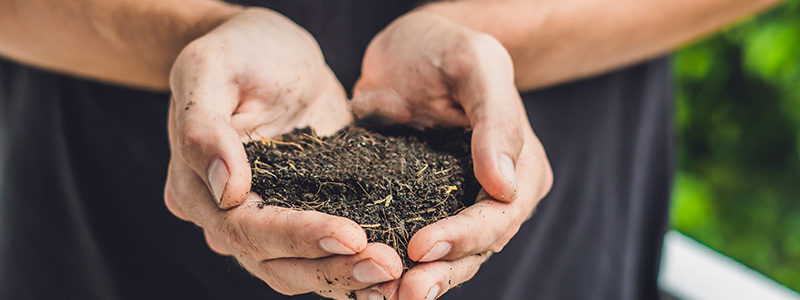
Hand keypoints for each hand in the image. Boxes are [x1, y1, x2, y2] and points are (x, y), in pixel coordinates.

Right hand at [164, 8, 401, 296]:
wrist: (271, 51)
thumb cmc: (238, 50)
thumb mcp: (211, 67)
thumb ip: (204, 128)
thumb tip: (228, 191)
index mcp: (196, 187)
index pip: (245, 228)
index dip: (298, 236)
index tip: (351, 235)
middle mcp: (227, 216)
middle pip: (275, 262)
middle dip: (334, 268)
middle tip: (388, 266)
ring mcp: (267, 220)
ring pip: (301, 269)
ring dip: (348, 278)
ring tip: (396, 275)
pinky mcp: (305, 213)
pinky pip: (325, 253)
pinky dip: (355, 266)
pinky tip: (394, 273)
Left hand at [350, 11, 552, 298]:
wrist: (408, 48)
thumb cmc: (447, 46)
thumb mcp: (474, 65)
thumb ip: (495, 119)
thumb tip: (504, 184)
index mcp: (522, 167)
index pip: (499, 214)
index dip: (464, 236)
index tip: (420, 246)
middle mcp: (495, 194)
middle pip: (476, 247)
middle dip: (442, 272)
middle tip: (405, 292)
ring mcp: (457, 204)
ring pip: (447, 257)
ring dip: (421, 280)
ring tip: (389, 298)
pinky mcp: (420, 205)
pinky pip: (412, 240)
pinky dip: (396, 263)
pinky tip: (370, 279)